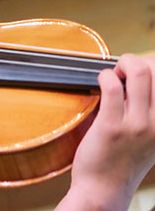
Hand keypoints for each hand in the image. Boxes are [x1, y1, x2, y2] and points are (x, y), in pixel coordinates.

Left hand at [57, 54, 154, 209]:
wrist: (104, 189)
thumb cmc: (124, 160)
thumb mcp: (151, 136)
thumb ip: (151, 110)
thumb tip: (142, 74)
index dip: (154, 64)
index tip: (143, 68)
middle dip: (137, 60)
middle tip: (125, 70)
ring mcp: (137, 125)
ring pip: (139, 72)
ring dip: (123, 64)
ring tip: (115, 73)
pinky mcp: (112, 127)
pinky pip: (112, 86)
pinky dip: (105, 76)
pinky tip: (101, 81)